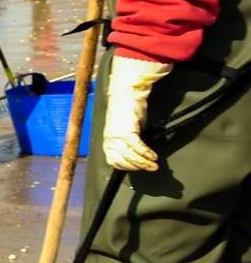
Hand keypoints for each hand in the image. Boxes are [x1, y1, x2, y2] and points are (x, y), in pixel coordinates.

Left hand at [100, 56, 171, 171]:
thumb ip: (129, 142)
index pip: (113, 160)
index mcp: (108, 140)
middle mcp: (109, 139)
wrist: (127, 93)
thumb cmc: (128, 110)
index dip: (126, 167)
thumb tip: (139, 153)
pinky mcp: (126, 130)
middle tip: (150, 169)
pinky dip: (146, 153)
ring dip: (143, 162)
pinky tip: (153, 156)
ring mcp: (116, 136)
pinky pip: (137, 146)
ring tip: (154, 165)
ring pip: (129, 156)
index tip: (137, 168)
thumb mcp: (127, 129)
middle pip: (121, 161)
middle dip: (137, 167)